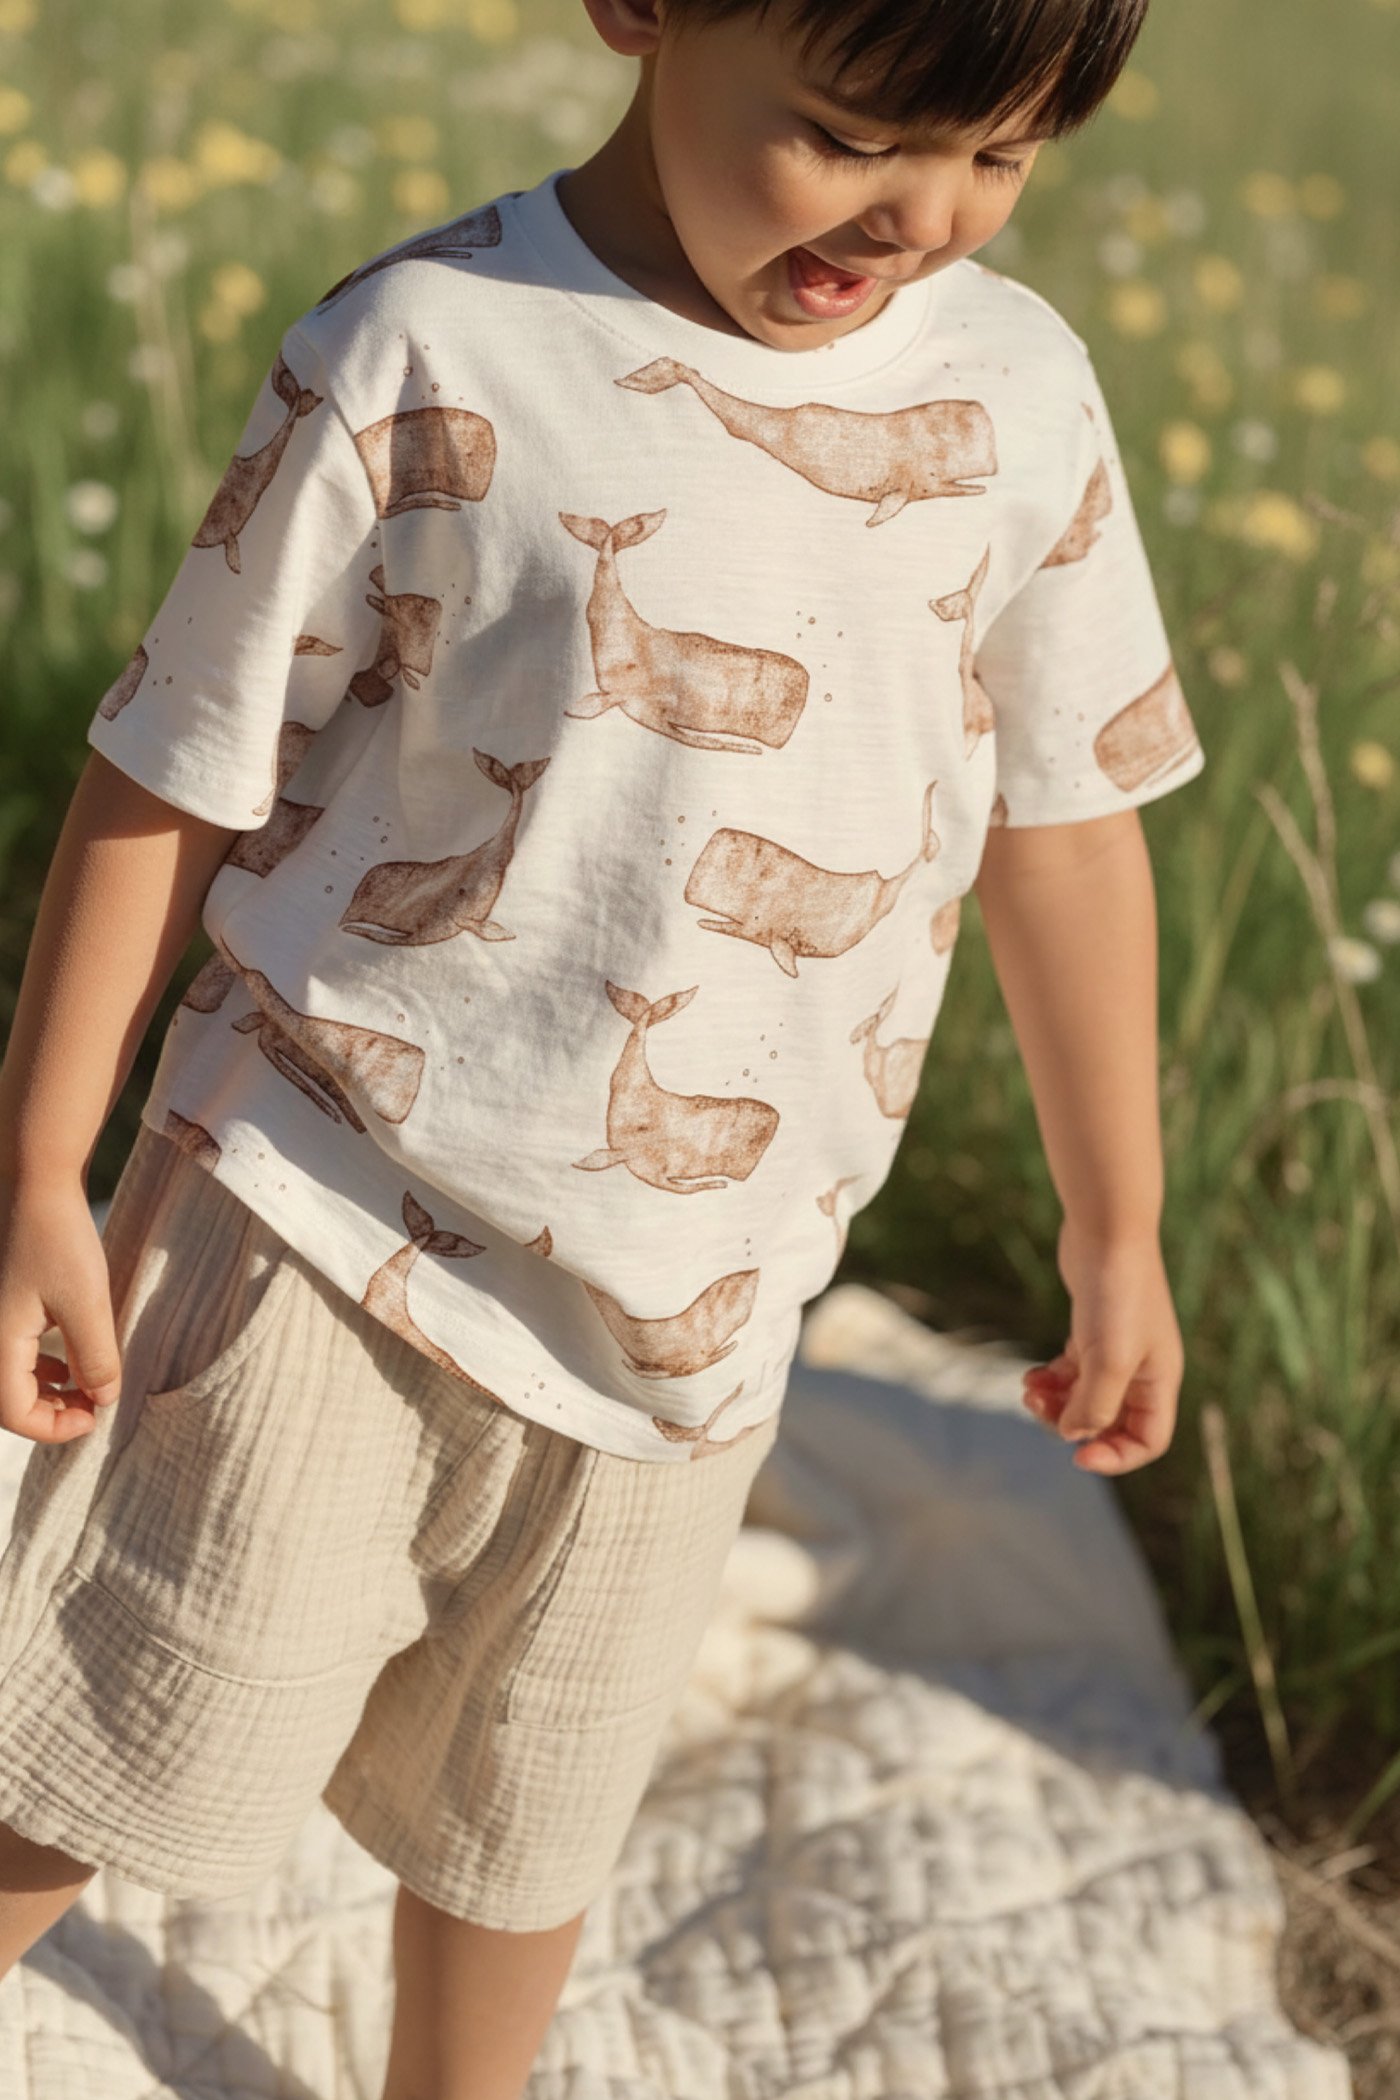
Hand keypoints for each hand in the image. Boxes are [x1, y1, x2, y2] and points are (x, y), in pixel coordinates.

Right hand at [0, 1171, 121, 1442]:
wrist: (33, 1179)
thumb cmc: (57, 1238)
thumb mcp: (87, 1303)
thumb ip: (96, 1357)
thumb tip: (104, 1398)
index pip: (15, 1413)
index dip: (56, 1427)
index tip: (96, 1418)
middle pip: (8, 1399)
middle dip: (51, 1411)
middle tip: (94, 1404)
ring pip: (9, 1374)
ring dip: (46, 1387)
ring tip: (85, 1382)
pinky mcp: (1, 1299)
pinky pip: (11, 1348)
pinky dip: (38, 1361)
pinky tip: (68, 1352)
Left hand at [1019, 1217, 1183, 1474]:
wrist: (1106, 1230)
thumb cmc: (1117, 1293)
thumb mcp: (1109, 1359)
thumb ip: (1095, 1405)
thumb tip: (1074, 1435)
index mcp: (1159, 1380)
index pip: (1149, 1440)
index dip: (1116, 1456)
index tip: (1078, 1456)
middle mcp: (1142, 1369)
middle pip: (1111, 1422)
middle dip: (1073, 1424)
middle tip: (1038, 1408)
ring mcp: (1117, 1349)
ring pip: (1087, 1398)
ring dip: (1056, 1403)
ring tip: (1028, 1390)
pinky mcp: (1092, 1330)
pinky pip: (1073, 1373)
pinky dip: (1052, 1380)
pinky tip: (1031, 1375)